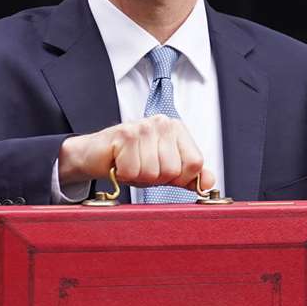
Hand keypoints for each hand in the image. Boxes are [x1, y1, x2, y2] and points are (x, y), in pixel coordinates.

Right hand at [58, 115, 215, 191]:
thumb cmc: (131, 161)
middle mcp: (163, 123)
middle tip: (140, 167)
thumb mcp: (165, 171)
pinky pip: (132, 171)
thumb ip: (190, 176)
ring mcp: (144, 126)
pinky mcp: (125, 134)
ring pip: (152, 173)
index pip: (195, 164)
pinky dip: (122, 174)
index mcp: (177, 129)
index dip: (179, 177)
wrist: (96, 155)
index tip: (162, 171)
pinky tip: (118, 163)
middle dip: (155, 178)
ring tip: (129, 164)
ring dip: (137, 176)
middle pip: (173, 170)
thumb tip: (210, 182)